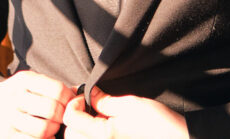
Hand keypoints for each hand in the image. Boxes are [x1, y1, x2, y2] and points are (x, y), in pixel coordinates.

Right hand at [0, 70, 74, 137]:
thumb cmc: (16, 94)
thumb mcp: (29, 83)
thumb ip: (51, 87)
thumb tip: (78, 94)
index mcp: (24, 80)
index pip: (57, 89)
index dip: (69, 100)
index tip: (70, 106)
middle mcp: (15, 96)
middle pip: (51, 109)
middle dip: (62, 117)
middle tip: (61, 119)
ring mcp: (9, 117)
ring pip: (43, 129)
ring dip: (53, 131)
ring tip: (52, 129)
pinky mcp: (5, 135)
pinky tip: (45, 137)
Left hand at [62, 87, 188, 138]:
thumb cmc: (159, 125)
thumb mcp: (130, 105)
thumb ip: (105, 101)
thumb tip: (90, 95)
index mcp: (102, 136)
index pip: (70, 119)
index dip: (74, 103)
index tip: (86, 97)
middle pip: (71, 135)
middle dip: (75, 119)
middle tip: (90, 108)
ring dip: (82, 131)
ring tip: (97, 120)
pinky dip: (91, 137)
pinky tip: (104, 130)